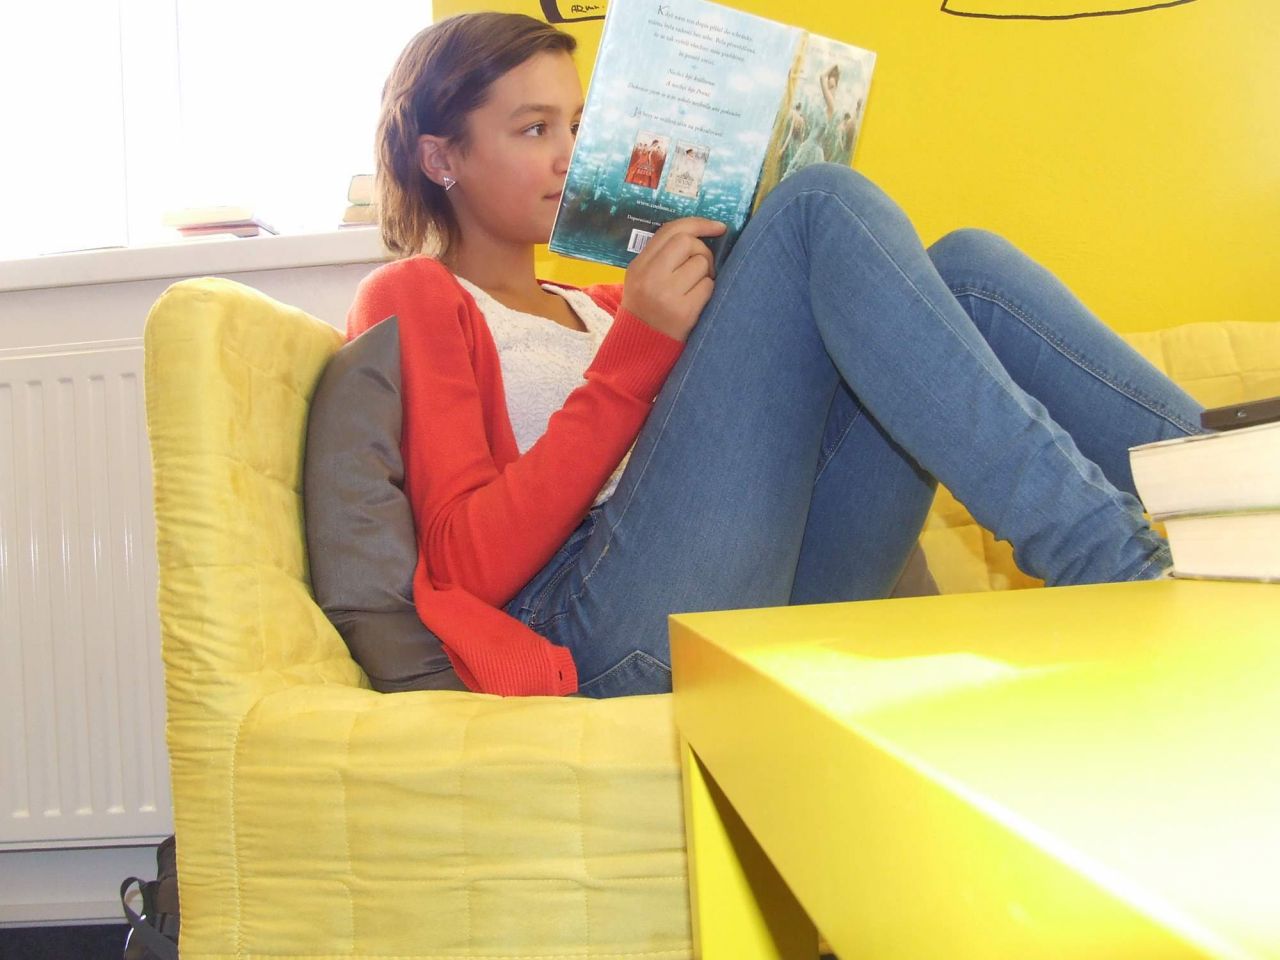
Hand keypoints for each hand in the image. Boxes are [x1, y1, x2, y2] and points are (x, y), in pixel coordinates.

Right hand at [621, 217, 726, 341]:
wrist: (638, 351)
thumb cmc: (646, 311)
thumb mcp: (641, 280)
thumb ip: (662, 257)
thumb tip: (700, 235)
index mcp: (639, 266)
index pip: (670, 231)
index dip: (698, 224)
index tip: (718, 227)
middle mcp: (650, 277)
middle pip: (688, 243)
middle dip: (703, 251)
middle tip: (703, 268)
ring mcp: (666, 295)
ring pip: (701, 264)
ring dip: (706, 275)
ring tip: (694, 289)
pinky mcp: (683, 312)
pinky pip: (708, 287)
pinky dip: (707, 292)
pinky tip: (696, 303)